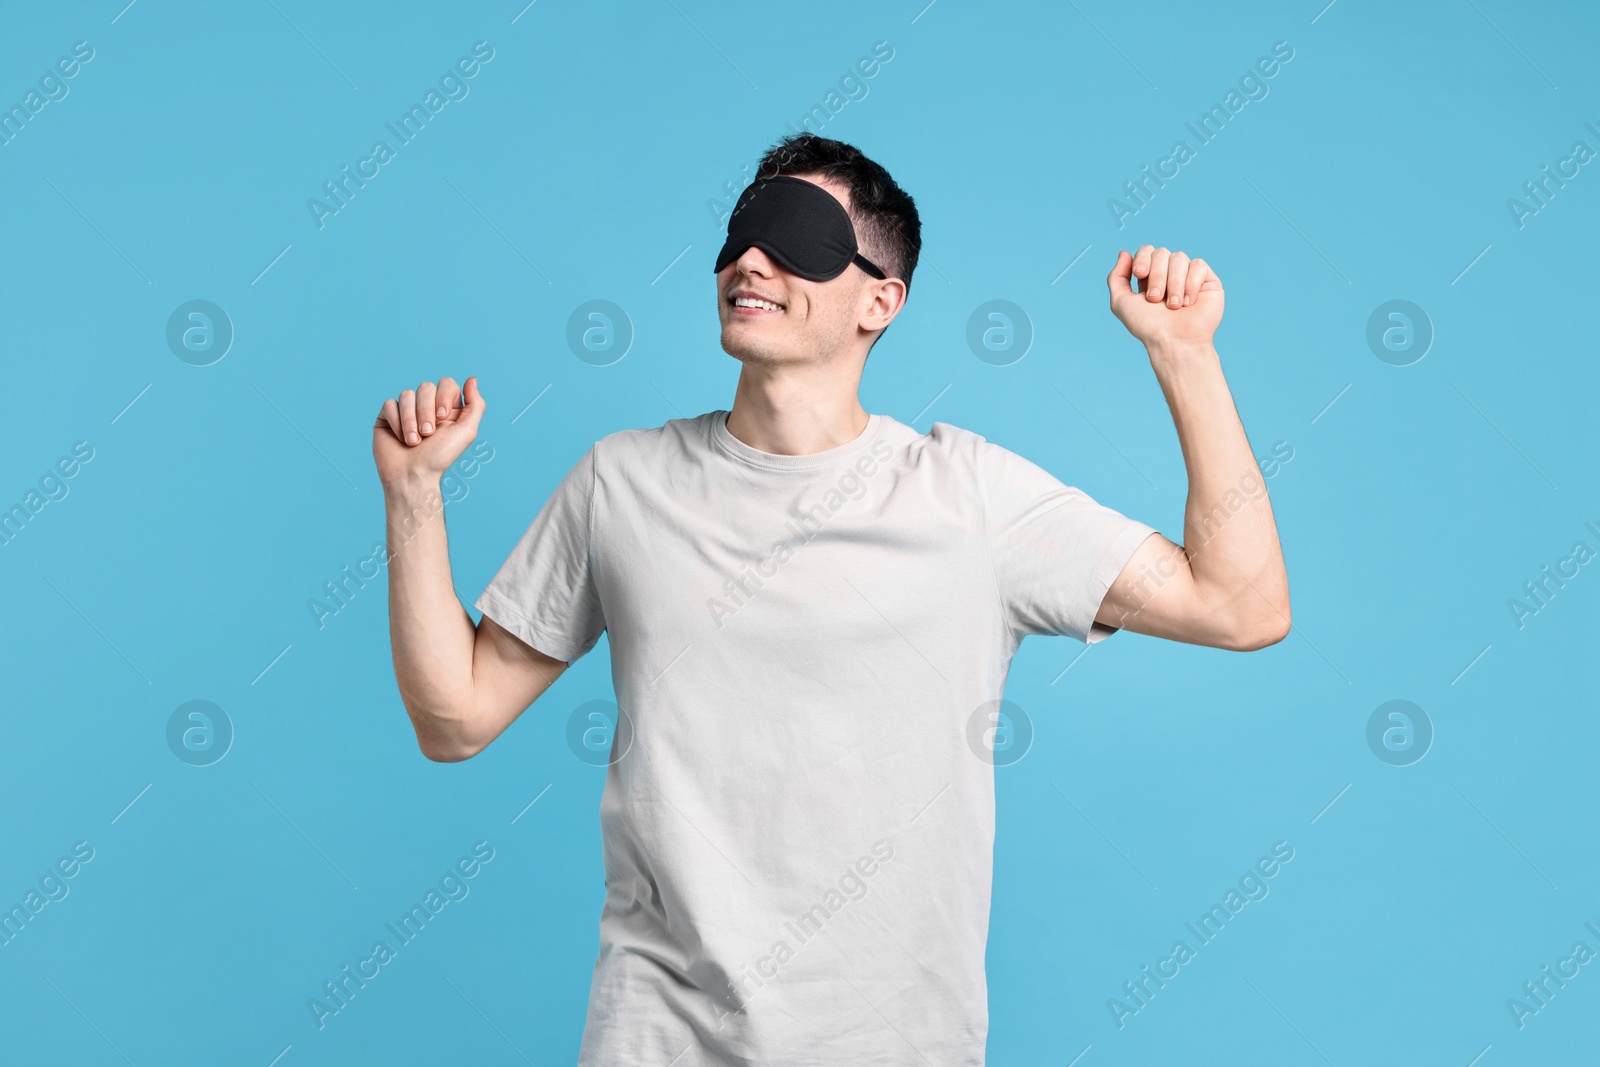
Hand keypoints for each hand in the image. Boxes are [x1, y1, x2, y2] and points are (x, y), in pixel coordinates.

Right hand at [373, 376, 485, 487]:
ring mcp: (406, 410)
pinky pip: (390, 404)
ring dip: (411, 420)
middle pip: (426, 386)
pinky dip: (397, 422)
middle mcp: (427, 406)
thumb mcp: (466, 432)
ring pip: (407, 394)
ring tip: (414, 442)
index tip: (442, 417)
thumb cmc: (440, 457)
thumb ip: (476, 405)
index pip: (447, 383)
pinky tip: (400, 439)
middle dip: (426, 411)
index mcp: (447, 408)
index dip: (443, 396)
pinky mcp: (387, 416)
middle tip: (428, 434)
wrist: (412, 475)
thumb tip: (472, 379)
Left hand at [1107, 246, 1223, 351]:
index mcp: (1150, 277)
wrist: (1174, 342)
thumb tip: (1124, 253)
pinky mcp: (1208, 281)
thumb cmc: (1148, 327)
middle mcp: (1170, 275)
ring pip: (1179, 257)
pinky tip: (1189, 302)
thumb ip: (1116, 278)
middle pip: (1162, 252)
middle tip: (1156, 299)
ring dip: (1173, 283)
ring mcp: (1189, 276)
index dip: (1143, 258)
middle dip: (1156, 275)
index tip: (1140, 274)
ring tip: (1174, 306)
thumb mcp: (1121, 303)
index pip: (1147, 251)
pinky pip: (1198, 265)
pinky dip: (1191, 283)